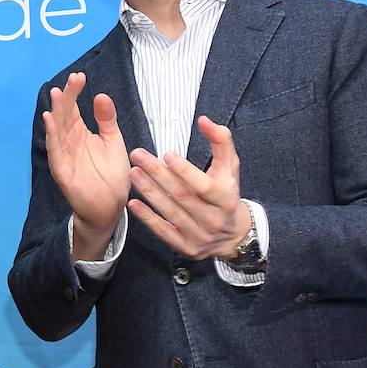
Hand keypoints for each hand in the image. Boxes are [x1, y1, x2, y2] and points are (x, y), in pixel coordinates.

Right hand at [42, 72, 129, 258]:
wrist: (110, 206)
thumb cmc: (110, 175)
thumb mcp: (113, 141)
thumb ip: (107, 120)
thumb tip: (101, 95)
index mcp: (80, 133)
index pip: (73, 108)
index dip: (75, 92)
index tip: (80, 76)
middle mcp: (69, 141)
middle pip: (64, 115)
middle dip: (66, 97)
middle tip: (71, 79)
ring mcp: (63, 155)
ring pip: (57, 130)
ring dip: (56, 112)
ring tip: (56, 94)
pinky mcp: (62, 170)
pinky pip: (55, 150)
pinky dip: (52, 135)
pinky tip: (50, 120)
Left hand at [127, 115, 250, 259]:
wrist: (233, 235)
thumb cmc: (227, 194)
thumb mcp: (230, 168)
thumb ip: (221, 141)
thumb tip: (203, 120)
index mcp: (226, 199)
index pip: (204, 186)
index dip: (185, 171)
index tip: (166, 154)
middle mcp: (213, 219)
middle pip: (182, 196)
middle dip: (157, 174)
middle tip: (138, 156)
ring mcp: (198, 235)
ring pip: (170, 212)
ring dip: (149, 191)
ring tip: (133, 173)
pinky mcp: (185, 247)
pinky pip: (163, 231)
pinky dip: (147, 217)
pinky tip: (133, 202)